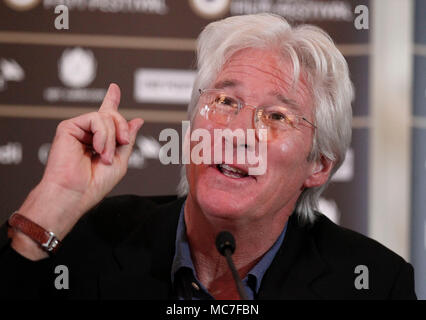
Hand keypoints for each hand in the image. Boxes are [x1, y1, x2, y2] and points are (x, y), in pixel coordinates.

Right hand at [43, 83, 142, 210]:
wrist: (76, 193)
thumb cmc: (95, 183)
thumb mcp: (121, 160)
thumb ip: (128, 139)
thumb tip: (137, 121)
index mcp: (100, 140)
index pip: (106, 116)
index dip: (111, 100)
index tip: (115, 88)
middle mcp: (88, 133)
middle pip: (112, 116)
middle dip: (123, 129)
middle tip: (123, 142)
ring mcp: (79, 129)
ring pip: (106, 117)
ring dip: (111, 138)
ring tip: (105, 156)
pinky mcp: (68, 127)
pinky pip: (96, 119)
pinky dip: (103, 135)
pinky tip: (97, 149)